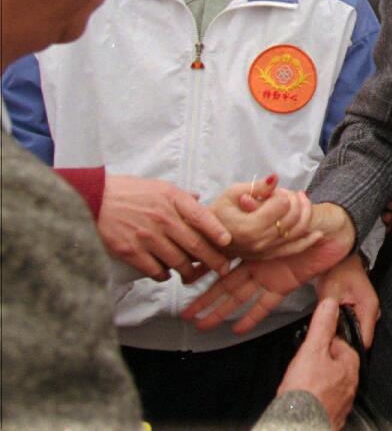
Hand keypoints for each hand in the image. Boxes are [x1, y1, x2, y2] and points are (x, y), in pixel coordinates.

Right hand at [98, 175, 230, 282]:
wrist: (93, 199)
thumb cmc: (129, 192)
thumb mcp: (159, 186)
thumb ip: (181, 197)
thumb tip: (200, 200)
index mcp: (172, 198)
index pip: (201, 216)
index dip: (217, 230)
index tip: (228, 242)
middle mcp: (162, 217)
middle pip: (194, 244)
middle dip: (212, 259)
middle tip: (222, 268)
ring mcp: (146, 236)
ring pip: (177, 261)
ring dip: (189, 272)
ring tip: (193, 275)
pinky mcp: (130, 251)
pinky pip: (155, 270)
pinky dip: (164, 275)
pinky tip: (167, 274)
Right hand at [183, 204, 355, 333]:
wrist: (338, 227)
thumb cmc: (312, 213)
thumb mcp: (287, 204)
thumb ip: (265, 203)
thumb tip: (245, 196)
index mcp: (253, 242)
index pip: (223, 256)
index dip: (204, 266)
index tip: (185, 277)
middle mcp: (256, 260)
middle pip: (226, 281)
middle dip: (205, 298)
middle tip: (187, 313)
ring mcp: (268, 273)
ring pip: (240, 296)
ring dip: (222, 311)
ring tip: (202, 325)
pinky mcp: (284, 284)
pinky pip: (265, 303)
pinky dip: (252, 316)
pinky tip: (237, 328)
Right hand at [213, 177, 321, 259]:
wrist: (208, 237)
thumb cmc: (219, 212)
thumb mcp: (233, 194)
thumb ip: (257, 187)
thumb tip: (276, 178)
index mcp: (248, 226)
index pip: (281, 205)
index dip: (281, 194)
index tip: (273, 192)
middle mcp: (259, 242)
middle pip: (292, 218)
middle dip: (295, 201)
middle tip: (292, 193)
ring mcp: (265, 251)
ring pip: (297, 232)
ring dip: (305, 214)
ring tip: (302, 201)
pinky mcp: (269, 256)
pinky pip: (294, 249)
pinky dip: (308, 240)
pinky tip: (318, 233)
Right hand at [277, 298, 358, 430]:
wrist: (298, 424)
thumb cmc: (306, 393)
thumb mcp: (312, 350)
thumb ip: (322, 326)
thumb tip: (330, 305)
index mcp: (350, 367)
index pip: (341, 345)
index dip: (324, 342)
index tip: (313, 345)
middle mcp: (350, 386)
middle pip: (336, 365)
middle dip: (321, 362)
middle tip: (304, 364)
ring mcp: (342, 403)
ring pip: (331, 384)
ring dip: (318, 380)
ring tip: (302, 381)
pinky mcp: (332, 417)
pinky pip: (325, 401)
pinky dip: (316, 397)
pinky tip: (305, 397)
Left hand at [315, 253, 378, 348]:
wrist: (343, 258)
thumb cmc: (338, 270)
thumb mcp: (330, 293)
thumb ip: (329, 315)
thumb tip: (326, 334)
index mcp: (369, 308)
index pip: (365, 341)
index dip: (348, 346)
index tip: (334, 344)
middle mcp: (373, 311)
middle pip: (362, 338)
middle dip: (345, 340)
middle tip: (329, 334)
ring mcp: (370, 310)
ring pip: (358, 331)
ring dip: (345, 332)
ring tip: (331, 324)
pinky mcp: (364, 309)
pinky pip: (356, 324)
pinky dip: (346, 325)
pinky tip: (336, 319)